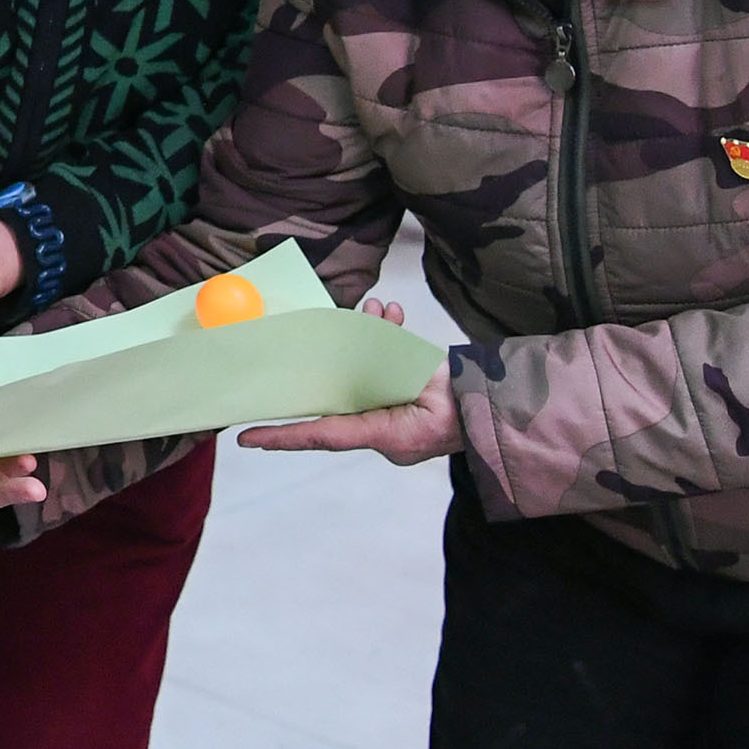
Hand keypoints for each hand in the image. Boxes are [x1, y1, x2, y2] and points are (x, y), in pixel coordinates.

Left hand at [237, 300, 462, 464]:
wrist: (501, 404)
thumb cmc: (460, 407)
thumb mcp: (414, 396)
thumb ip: (382, 373)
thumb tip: (359, 337)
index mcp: (381, 435)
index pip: (321, 435)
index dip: (283, 436)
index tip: (247, 438)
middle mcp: (381, 424)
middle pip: (338, 390)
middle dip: (325, 361)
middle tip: (298, 344)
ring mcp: (395, 405)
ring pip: (362, 367)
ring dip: (365, 335)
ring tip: (371, 310)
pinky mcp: (409, 388)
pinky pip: (388, 361)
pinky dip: (389, 336)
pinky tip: (392, 313)